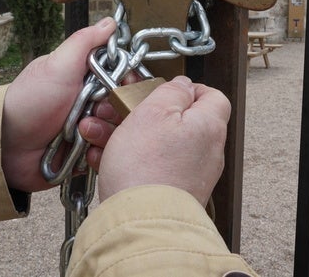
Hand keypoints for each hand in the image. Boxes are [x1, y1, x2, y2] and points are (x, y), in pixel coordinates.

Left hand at [1, 17, 121, 191]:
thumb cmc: (30, 102)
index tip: (123, 87)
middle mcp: (94, 103)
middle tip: (95, 111)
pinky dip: (98, 156)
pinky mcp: (88, 155)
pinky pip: (108, 156)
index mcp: (90, 79)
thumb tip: (110, 22)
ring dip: (103, 133)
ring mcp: (92, 130)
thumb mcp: (58, 65)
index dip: (130, 84)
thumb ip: (85, 41)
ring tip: (81, 132)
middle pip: (128, 108)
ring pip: (121, 134)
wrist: (8, 146)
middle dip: (114, 112)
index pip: (127, 79)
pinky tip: (83, 152)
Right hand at [96, 76, 230, 205]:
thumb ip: (171, 91)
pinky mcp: (170, 192)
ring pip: (156, 143)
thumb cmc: (147, 168)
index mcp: (208, 126)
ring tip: (98, 133)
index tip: (161, 87)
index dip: (185, 87)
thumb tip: (182, 83)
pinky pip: (148, 167)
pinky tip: (102, 158)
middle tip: (116, 110)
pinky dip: (126, 159)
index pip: (211, 96)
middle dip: (139, 111)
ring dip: (125, 133)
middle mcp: (205, 151)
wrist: (140, 224)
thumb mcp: (154, 111)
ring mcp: (189, 174)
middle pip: (175, 119)